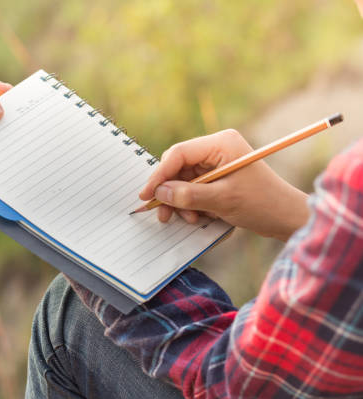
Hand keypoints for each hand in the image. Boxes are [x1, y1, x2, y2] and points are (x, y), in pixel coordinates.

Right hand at [138, 129, 309, 241]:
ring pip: (183, 180)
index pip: (179, 154)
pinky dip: (190, 203)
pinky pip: (193, 187)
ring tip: (189, 218)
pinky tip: (197, 216)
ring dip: (181, 201)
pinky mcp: (218, 176)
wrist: (287, 217)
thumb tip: (160, 192)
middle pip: (178, 166)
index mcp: (221, 143)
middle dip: (170, 191)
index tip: (147, 195)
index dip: (159, 175)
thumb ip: (188, 195)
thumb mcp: (222, 200)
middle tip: (163, 213)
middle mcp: (217, 148)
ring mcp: (217, 162)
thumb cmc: (262, 204)